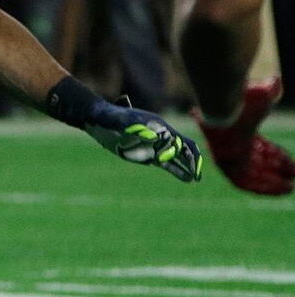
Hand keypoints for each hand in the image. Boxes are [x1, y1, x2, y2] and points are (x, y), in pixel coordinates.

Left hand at [84, 99, 202, 182]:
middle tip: (196, 175)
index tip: (174, 163)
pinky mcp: (150, 155)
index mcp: (157, 126)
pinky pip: (168, 164)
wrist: (99, 119)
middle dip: (192, 160)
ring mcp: (155, 146)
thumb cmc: (110, 118)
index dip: (180, 151)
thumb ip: (135, 128)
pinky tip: (187, 179)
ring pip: (178, 157)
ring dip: (188, 166)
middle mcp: (160, 135)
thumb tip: (154, 136)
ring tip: (195, 179)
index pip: (177, 139)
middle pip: (183, 148)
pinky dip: (178, 171)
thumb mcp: (120, 121)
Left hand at [196, 77, 294, 194]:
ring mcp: (228, 157)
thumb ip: (268, 90)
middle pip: (256, 163)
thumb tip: (274, 82)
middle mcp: (232, 146)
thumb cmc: (245, 101)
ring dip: (272, 183)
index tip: (291, 165)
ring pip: (252, 176)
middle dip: (275, 171)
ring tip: (290, 188)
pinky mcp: (227, 168)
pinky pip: (246, 184)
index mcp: (238, 131)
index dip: (276, 156)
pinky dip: (265, 188)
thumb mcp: (261, 94)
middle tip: (292, 177)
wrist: (225, 110)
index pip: (259, 148)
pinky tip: (285, 190)